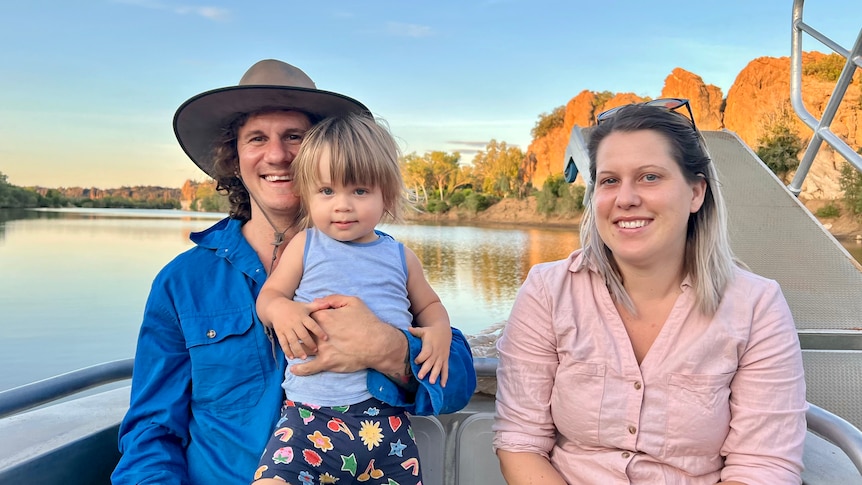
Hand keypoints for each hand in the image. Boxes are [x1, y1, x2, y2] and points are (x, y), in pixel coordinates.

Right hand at [269, 299, 327, 358]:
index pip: (312, 325)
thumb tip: (328, 303)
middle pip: (302, 334)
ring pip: (292, 341)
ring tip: (304, 357)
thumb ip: (317, 306)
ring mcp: (286, 329)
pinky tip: (291, 357)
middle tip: (316, 350)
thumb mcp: (306, 306)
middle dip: (309, 343)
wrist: (276, 307)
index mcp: (302, 317)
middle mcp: (294, 323)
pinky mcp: (279, 333)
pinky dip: (287, 350)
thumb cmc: (294, 308)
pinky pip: (283, 343)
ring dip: (298, 350)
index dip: (319, 331)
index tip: (326, 338)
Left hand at [289, 295, 406, 376]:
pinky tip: (293, 369)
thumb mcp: (353, 302)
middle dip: (299, 334)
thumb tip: (317, 301)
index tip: (308, 321)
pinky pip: (308, 368)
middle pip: (302, 332)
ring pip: (302, 349)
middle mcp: (318, 333)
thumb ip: (333, 299)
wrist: (377, 343)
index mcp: (323, 317)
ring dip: (297, 350)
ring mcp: (321, 349)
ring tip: (294, 351)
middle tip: (300, 335)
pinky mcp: (326, 363)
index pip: (307, 316)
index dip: (306, 318)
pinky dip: (299, 369)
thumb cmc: (366, 322)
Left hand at [408, 326, 450, 386]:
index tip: (415, 361)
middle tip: (420, 377)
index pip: (426, 352)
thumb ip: (416, 331)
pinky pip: (445, 369)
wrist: (444, 331)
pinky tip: (442, 385)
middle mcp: (437, 352)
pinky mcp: (445, 360)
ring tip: (432, 382)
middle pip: (431, 362)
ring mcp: (442, 357)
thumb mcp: (424, 330)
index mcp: (430, 345)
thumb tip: (408, 328)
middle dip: (426, 369)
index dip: (421, 357)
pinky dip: (445, 377)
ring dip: (435, 375)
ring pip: (439, 367)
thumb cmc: (431, 332)